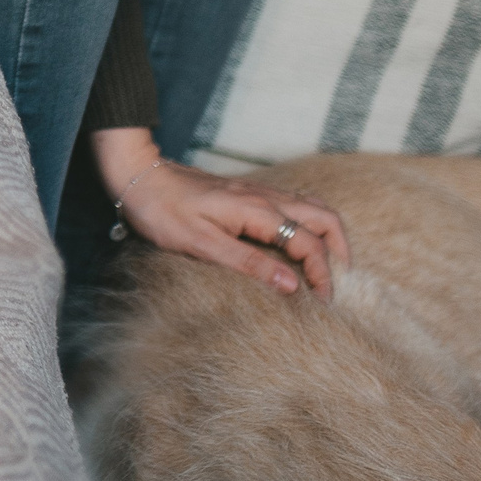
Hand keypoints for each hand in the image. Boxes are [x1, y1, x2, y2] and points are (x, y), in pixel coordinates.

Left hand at [93, 127, 346, 298]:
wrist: (139, 177)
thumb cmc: (164, 211)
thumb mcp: (201, 244)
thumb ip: (248, 263)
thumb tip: (292, 284)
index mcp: (258, 210)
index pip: (309, 243)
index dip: (323, 275)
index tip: (324, 304)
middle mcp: (266, 197)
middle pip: (325, 217)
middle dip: (340, 252)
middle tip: (338, 285)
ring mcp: (260, 192)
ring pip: (314, 208)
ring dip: (328, 237)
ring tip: (327, 268)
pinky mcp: (250, 194)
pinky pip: (296, 205)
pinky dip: (311, 226)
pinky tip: (301, 245)